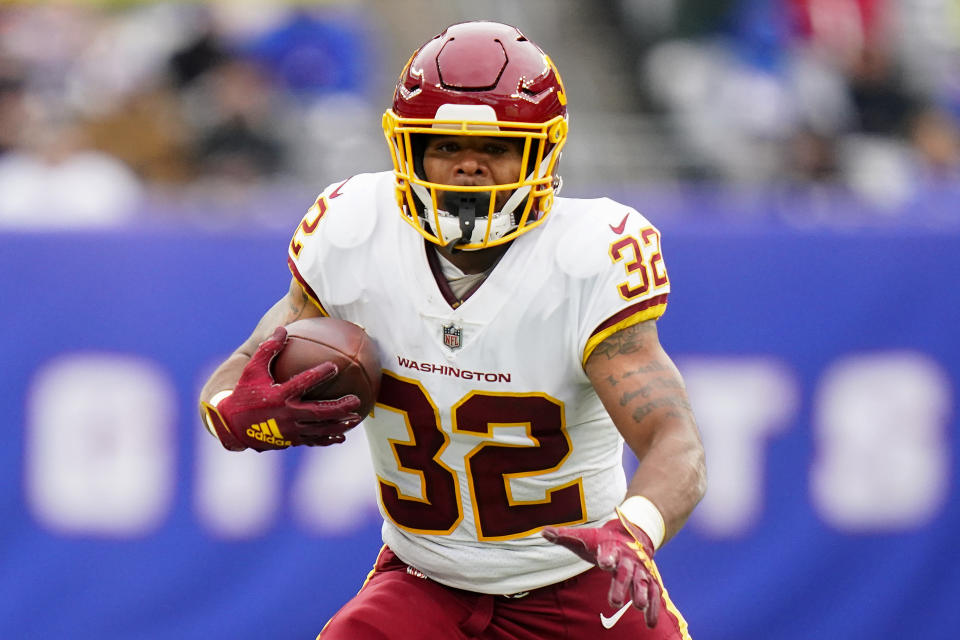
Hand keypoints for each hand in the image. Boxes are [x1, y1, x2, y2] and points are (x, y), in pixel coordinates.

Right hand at [202, 327, 362, 450]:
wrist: (232, 426)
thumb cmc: (244, 394)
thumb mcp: (252, 370)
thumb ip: (268, 349)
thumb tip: (282, 329)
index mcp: (279, 396)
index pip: (302, 383)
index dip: (319, 374)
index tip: (334, 366)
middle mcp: (286, 415)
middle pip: (318, 412)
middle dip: (339, 407)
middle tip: (356, 400)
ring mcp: (289, 431)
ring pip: (319, 429)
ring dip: (339, 424)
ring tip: (357, 418)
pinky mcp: (290, 441)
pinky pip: (313, 440)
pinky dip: (328, 439)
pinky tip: (342, 436)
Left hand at [542, 513, 660, 627]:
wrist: (631, 535)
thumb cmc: (601, 541)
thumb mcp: (585, 537)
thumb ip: (564, 536)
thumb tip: (543, 532)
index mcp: (611, 548)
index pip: (608, 552)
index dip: (606, 557)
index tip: (604, 563)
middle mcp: (628, 559)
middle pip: (625, 572)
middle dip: (621, 585)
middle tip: (614, 603)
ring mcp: (640, 570)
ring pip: (643, 583)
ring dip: (641, 595)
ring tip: (639, 607)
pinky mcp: (649, 580)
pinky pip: (654, 594)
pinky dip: (653, 609)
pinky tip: (650, 624)